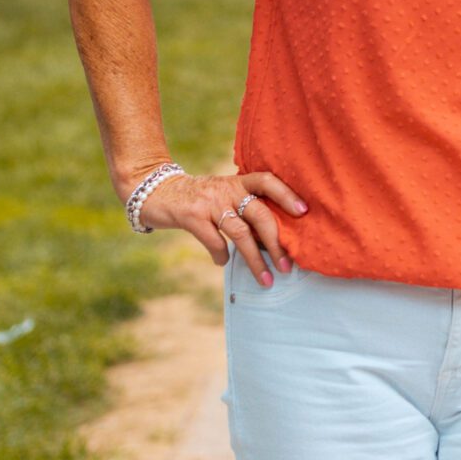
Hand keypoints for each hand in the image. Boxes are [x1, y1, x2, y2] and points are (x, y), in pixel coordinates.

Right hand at [137, 171, 305, 284]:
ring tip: (266, 279)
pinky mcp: (191, 216)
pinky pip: (214, 241)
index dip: (287, 195)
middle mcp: (227, 189)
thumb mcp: (223, 193)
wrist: (156, 190)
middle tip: (287, 266)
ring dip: (255, 260)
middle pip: (259, 214)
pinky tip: (224, 262)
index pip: (267, 181)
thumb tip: (273, 240)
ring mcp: (209, 202)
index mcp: (238, 182)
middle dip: (276, 243)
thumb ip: (244, 207)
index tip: (304, 212)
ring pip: (240, 233)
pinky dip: (221, 255)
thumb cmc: (199, 198)